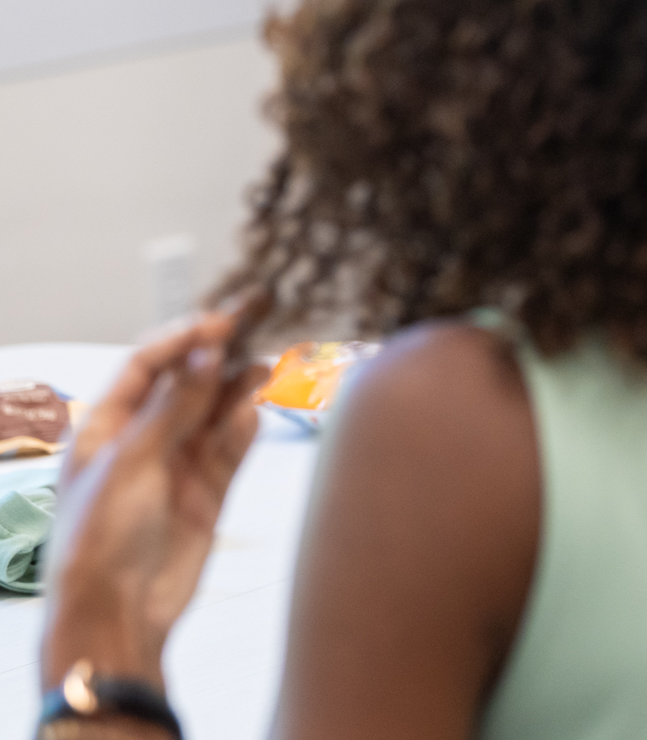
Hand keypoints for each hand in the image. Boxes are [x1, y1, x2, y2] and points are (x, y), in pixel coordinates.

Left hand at [41, 312, 269, 689]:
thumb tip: (206, 354)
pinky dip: (245, 427)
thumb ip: (175, 407)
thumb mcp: (130, 462)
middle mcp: (142, 440)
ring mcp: (177, 466)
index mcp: (105, 427)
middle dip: (218, 351)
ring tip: (264, 362)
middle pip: (186, 382)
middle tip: (257, 317)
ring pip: (215, 411)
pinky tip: (256, 408)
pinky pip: (232, 449)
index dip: (182, 339)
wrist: (117, 613)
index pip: (147, 365)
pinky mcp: (208, 492)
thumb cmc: (98, 539)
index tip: (220, 321)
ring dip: (237, 385)